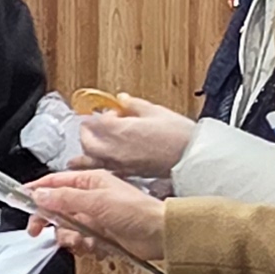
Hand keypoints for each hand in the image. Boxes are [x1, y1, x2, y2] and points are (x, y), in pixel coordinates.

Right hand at [29, 167, 166, 268]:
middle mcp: (90, 198)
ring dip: (70, 237)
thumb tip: (41, 194)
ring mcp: (95, 218)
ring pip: (66, 229)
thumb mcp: (96, 200)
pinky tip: (95, 246)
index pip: (54, 182)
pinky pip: (80, 243)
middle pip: (56, 208)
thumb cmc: (137, 211)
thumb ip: (65, 198)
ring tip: (82, 240)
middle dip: (47, 220)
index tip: (20, 199)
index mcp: (90, 182)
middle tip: (37, 230)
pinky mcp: (100, 236)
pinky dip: (84, 247)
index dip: (36, 190)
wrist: (160, 234)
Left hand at [72, 94, 194, 176]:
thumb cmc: (178, 135)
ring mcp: (120, 163)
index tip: (106, 111)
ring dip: (86, 152)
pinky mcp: (128, 173)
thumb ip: (133, 105)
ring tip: (83, 150)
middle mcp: (115, 149)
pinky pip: (104, 170)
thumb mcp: (154, 110)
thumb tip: (122, 100)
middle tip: (91, 125)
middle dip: (87, 131)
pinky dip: (96, 167)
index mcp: (119, 130)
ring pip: (91, 159)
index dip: (98, 114)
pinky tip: (92, 167)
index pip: (95, 121)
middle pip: (87, 141)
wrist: (191, 157)